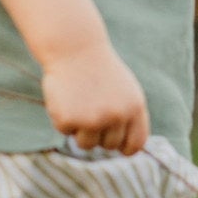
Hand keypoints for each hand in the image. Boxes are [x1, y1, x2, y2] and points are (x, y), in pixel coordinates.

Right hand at [41, 40, 149, 154]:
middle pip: (109, 145)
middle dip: (99, 134)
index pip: (135, 144)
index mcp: (134, 108)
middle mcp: (116, 116)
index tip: (117, 148)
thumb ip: (129, 116)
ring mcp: (92, 119)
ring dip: (80, 130)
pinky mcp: (69, 119)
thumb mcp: (125, 90)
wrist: (74, 48)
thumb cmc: (100, 70)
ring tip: (78, 103)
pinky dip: (62, 118)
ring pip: (86, 144)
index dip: (125, 148)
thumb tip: (130, 148)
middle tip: (90, 110)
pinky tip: (65, 98)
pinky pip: (66, 132)